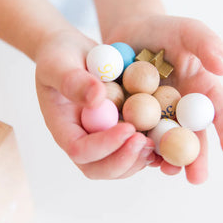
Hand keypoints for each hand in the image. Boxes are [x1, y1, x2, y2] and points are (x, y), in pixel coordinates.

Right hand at [34, 30, 155, 178]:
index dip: (103, 145)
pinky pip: (133, 150)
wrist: (73, 53)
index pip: (79, 150)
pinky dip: (149, 150)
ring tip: (155, 141)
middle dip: (123, 160)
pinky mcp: (118, 132)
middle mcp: (82, 139)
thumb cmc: (59, 56)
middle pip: (98, 168)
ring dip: (138, 159)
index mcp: (63, 127)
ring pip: (118, 166)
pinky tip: (164, 137)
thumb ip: (72, 80)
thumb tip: (97, 98)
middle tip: (144, 142)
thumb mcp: (59, 63)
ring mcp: (101, 139)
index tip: (127, 127)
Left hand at [103, 15, 222, 183]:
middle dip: (196, 157)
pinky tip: (137, 157)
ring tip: (168, 171)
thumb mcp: (186, 30)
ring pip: (165, 141)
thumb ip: (206, 43)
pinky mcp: (133, 116)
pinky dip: (138, 145)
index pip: (218, 109)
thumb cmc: (163, 30)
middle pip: (192, 134)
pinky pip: (137, 133)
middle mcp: (181, 107)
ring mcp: (157, 114)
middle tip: (197, 178)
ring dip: (167, 158)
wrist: (129, 33)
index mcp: (200, 89)